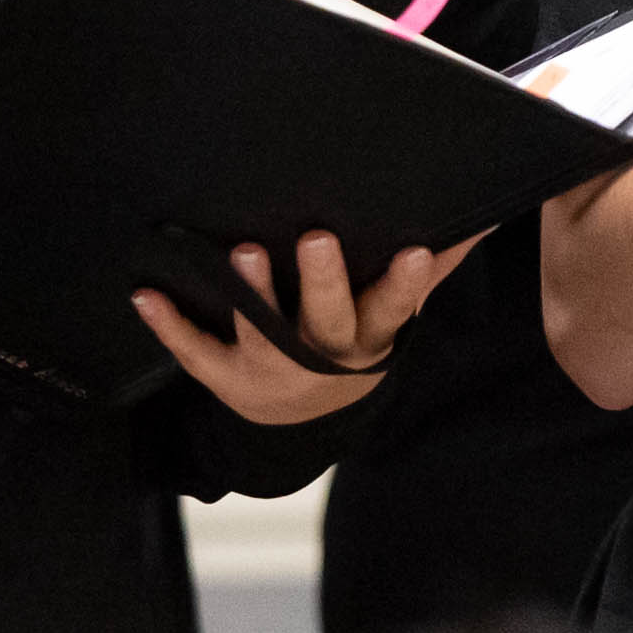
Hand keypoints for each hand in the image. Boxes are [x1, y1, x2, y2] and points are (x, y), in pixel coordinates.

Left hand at [144, 229, 483, 424]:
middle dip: (322, 282)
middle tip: (316, 238)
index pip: (393, 309)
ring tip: (242, 252)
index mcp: (369, 336)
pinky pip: (196, 352)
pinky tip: (145, 294)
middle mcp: (322, 356)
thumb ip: (435, 264)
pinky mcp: (226, 377)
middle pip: (326, 321)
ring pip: (263, 333)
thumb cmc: (354, 342)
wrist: (301, 421)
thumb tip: (488, 211)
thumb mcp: (395, 313)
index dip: (402, 283)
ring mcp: (272, 369)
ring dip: (252, 293)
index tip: (412, 250)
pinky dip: (170, 325)